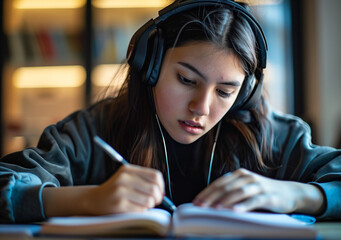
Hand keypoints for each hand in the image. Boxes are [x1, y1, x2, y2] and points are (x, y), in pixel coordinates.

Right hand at [84, 165, 164, 214]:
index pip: (155, 175)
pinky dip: (141, 211)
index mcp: (128, 169)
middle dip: (158, 198)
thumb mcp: (127, 178)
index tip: (159, 192)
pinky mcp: (119, 205)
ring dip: (149, 206)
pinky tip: (134, 209)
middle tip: (153, 202)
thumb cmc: (116, 191)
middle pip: (154, 188)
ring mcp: (120, 191)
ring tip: (142, 205)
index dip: (161, 186)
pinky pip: (141, 210)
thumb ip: (144, 181)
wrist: (94, 200)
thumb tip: (163, 193)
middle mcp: (124, 178)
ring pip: (149, 200)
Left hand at [193, 168, 324, 214]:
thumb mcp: (246, 188)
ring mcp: (258, 186)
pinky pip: (254, 201)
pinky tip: (236, 211)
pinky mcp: (268, 196)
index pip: (218, 183)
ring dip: (225, 201)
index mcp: (239, 174)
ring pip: (238, 192)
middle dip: (211, 197)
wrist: (289, 193)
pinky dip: (244, 206)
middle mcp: (247, 177)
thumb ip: (231, 191)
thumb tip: (211, 202)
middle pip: (225, 187)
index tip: (196, 202)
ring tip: (215, 209)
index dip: (206, 192)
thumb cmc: (262, 192)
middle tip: (201, 207)